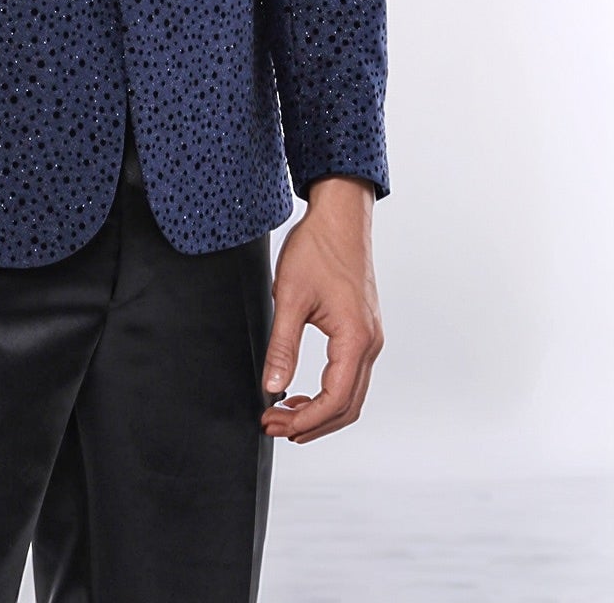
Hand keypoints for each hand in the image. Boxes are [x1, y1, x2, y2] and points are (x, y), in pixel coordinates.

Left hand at [259, 176, 383, 442]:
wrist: (339, 217)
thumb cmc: (317, 249)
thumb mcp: (289, 296)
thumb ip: (282, 346)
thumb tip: (272, 387)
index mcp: (355, 338)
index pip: (334, 400)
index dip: (304, 420)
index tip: (274, 423)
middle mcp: (370, 343)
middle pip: (346, 406)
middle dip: (310, 423)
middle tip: (273, 425)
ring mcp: (370, 337)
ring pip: (351, 394)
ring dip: (319, 411)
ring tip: (284, 414)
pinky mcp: (363, 330)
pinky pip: (350, 375)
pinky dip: (328, 393)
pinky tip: (302, 391)